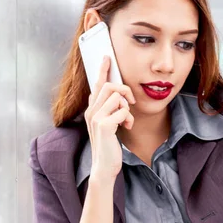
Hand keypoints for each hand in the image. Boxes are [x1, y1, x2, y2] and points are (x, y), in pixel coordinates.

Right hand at [84, 56, 135, 181]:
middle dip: (125, 90)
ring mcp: (96, 118)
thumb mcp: (108, 124)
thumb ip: (109, 110)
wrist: (105, 166)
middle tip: (131, 103)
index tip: (107, 57)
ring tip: (127, 121)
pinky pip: (123, 110)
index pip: (96, 84)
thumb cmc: (109, 146)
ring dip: (127, 108)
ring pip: (117, 96)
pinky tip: (126, 128)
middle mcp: (91, 111)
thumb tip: (117, 96)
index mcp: (91, 109)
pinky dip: (128, 118)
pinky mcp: (104, 125)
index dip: (102, 69)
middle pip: (109, 85)